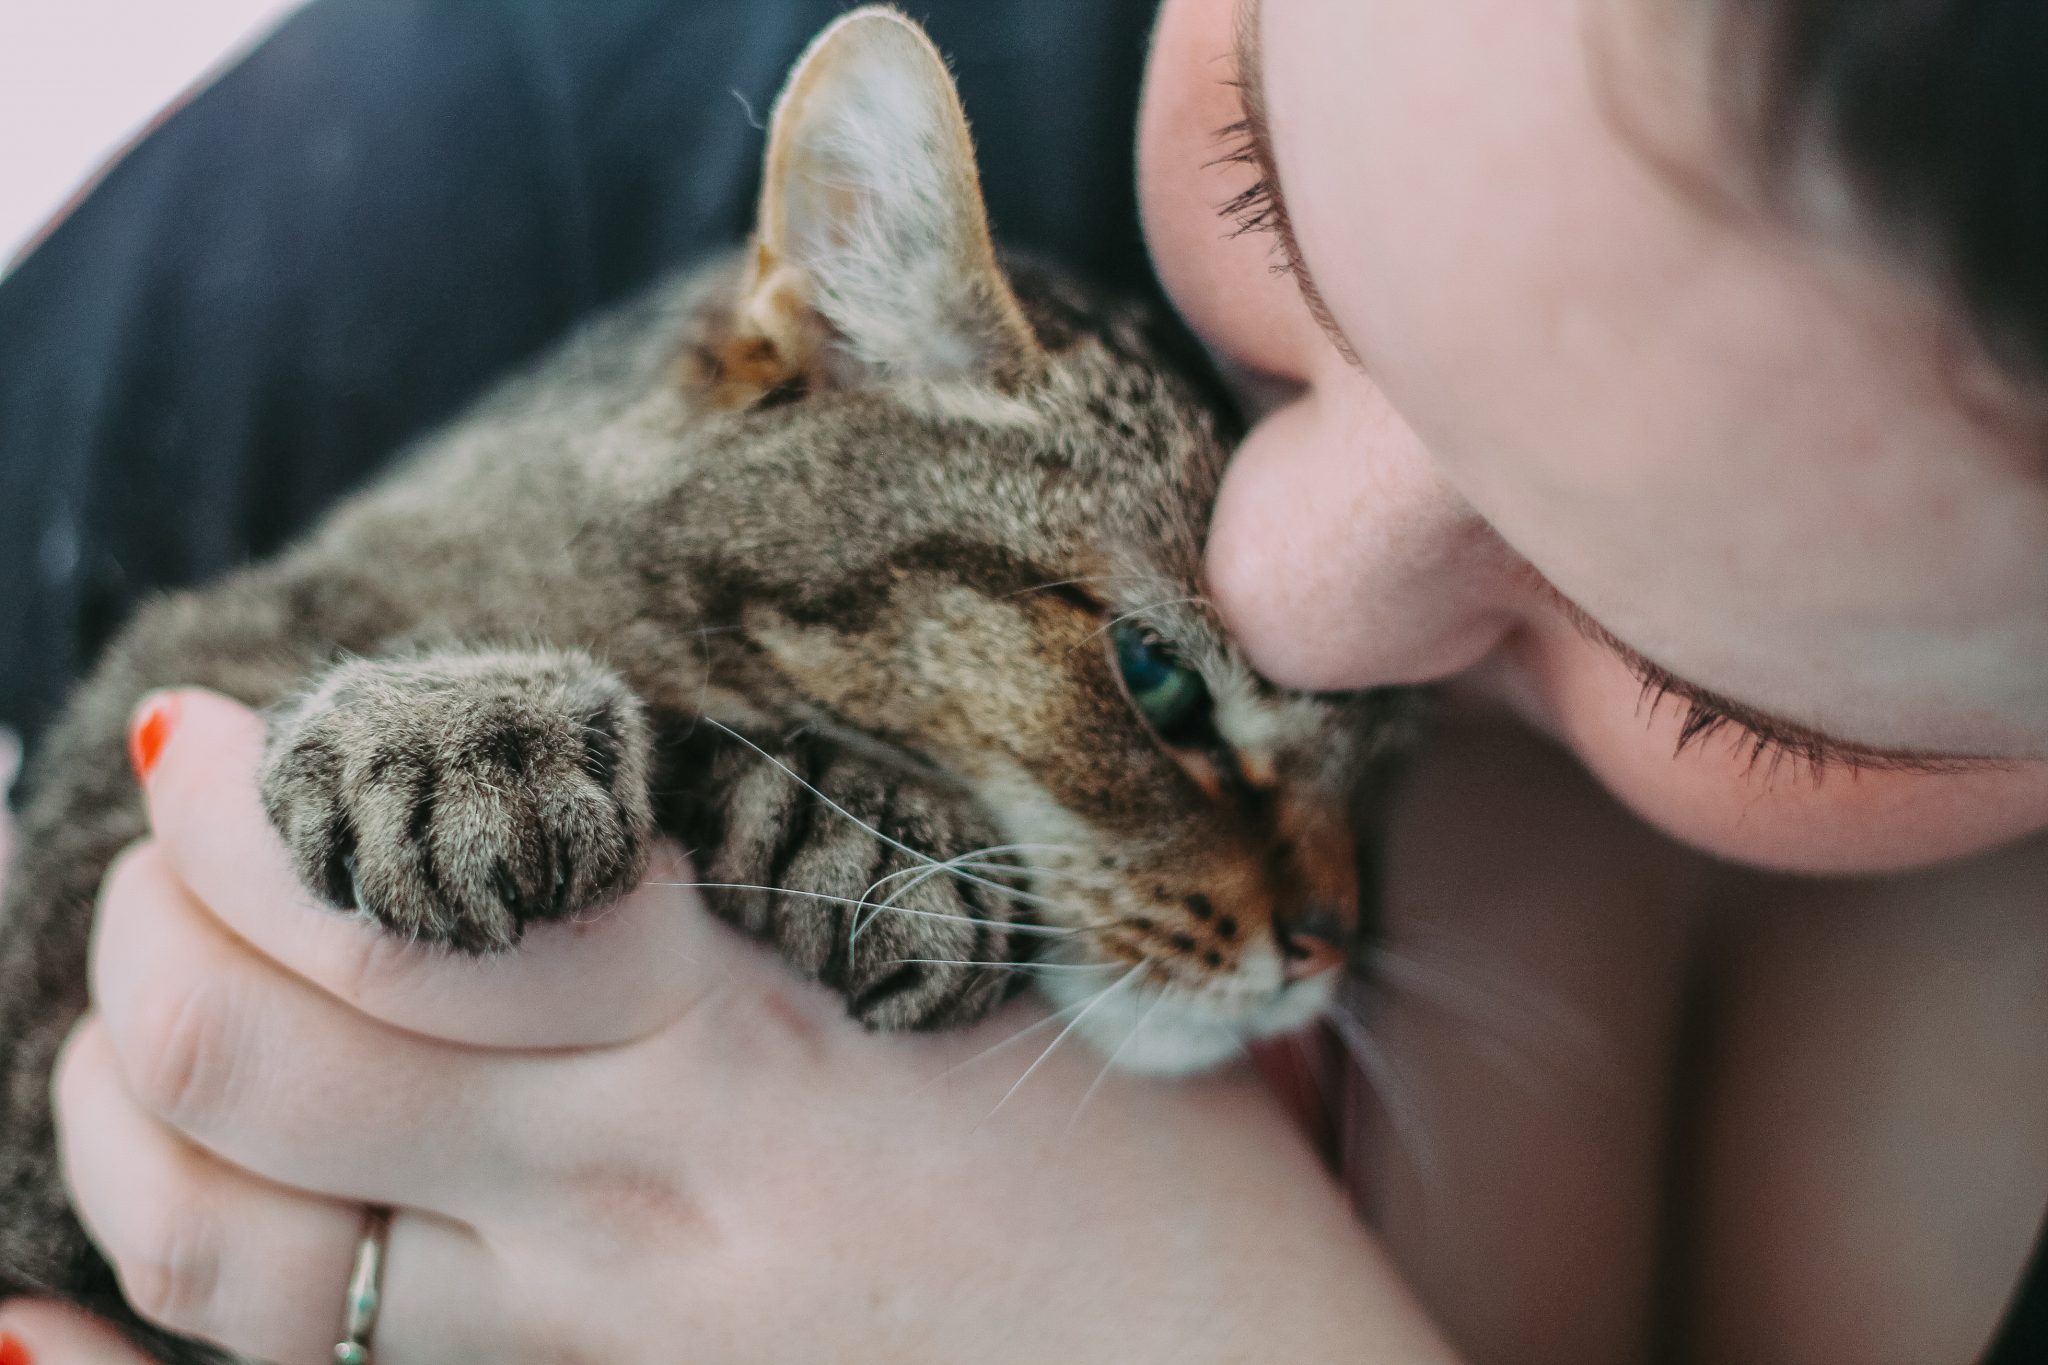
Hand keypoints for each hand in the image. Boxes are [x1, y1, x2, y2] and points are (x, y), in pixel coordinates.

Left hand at [10, 690, 1454, 1363]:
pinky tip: (5, 1317)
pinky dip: (111, 1352)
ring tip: (137, 998)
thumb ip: (796, 873)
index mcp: (743, 1048)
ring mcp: (576, 1348)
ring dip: (118, 1095)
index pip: (419, 902)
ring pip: (224, 1247)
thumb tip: (586, 777)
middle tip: (174, 832)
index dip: (262, 801)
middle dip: (155, 917)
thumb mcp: (1000, 970)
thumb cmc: (1148, 1174)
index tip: (217, 730)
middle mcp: (621, 1205)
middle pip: (267, 1056)